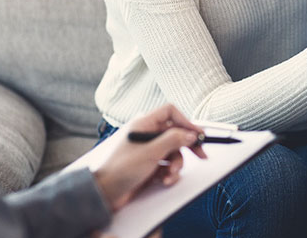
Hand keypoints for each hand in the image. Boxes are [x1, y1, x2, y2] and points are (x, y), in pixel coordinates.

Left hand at [92, 104, 207, 210]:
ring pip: (174, 152)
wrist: (104, 194)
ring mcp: (149, 151)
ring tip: (169, 174)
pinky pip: (168, 165)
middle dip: (187, 146)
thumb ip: (173, 140)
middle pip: (176, 133)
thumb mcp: (150, 153)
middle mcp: (147, 135)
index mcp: (144, 125)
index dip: (186, 121)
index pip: (170, 113)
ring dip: (176, 164)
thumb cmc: (119, 170)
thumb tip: (190, 134)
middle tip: (201, 155)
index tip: (198, 134)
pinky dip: (169, 173)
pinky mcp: (150, 165)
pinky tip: (163, 180)